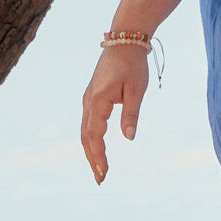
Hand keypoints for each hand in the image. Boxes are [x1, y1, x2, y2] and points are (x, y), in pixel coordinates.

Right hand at [81, 46, 149, 184]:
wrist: (123, 41)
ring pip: (85, 131)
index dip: (98, 156)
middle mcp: (88, 102)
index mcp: (98, 101)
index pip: (95, 136)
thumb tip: (129, 138)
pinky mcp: (92, 97)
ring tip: (100, 169)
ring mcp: (88, 100)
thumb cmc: (133, 65)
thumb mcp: (136, 90)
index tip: (104, 173)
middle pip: (85, 137)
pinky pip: (88, 123)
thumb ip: (131, 114)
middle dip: (93, 159)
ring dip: (91, 151)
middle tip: (101, 180)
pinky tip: (98, 149)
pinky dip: (91, 139)